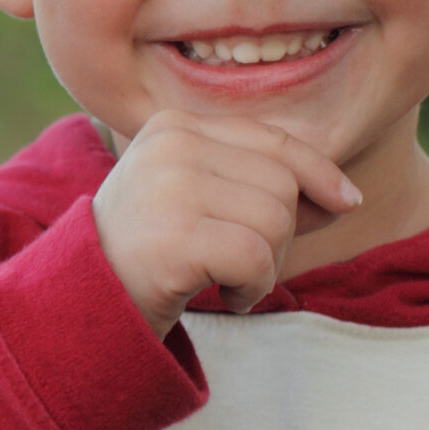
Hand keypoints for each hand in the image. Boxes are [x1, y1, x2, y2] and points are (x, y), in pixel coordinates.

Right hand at [90, 111, 361, 337]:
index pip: (271, 139)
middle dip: (280, 233)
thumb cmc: (149, 254)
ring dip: (266, 265)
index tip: (346, 201)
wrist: (82, 303)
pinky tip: (225, 295)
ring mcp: (168, 187)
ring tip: (224, 278)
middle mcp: (169, 145)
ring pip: (276, 220)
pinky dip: (253, 287)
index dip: (317, 171)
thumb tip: (345, 195)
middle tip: (237, 262)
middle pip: (282, 183)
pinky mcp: (174, 236)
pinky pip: (257, 258)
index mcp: (173, 126)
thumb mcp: (197, 199)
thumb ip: (259, 185)